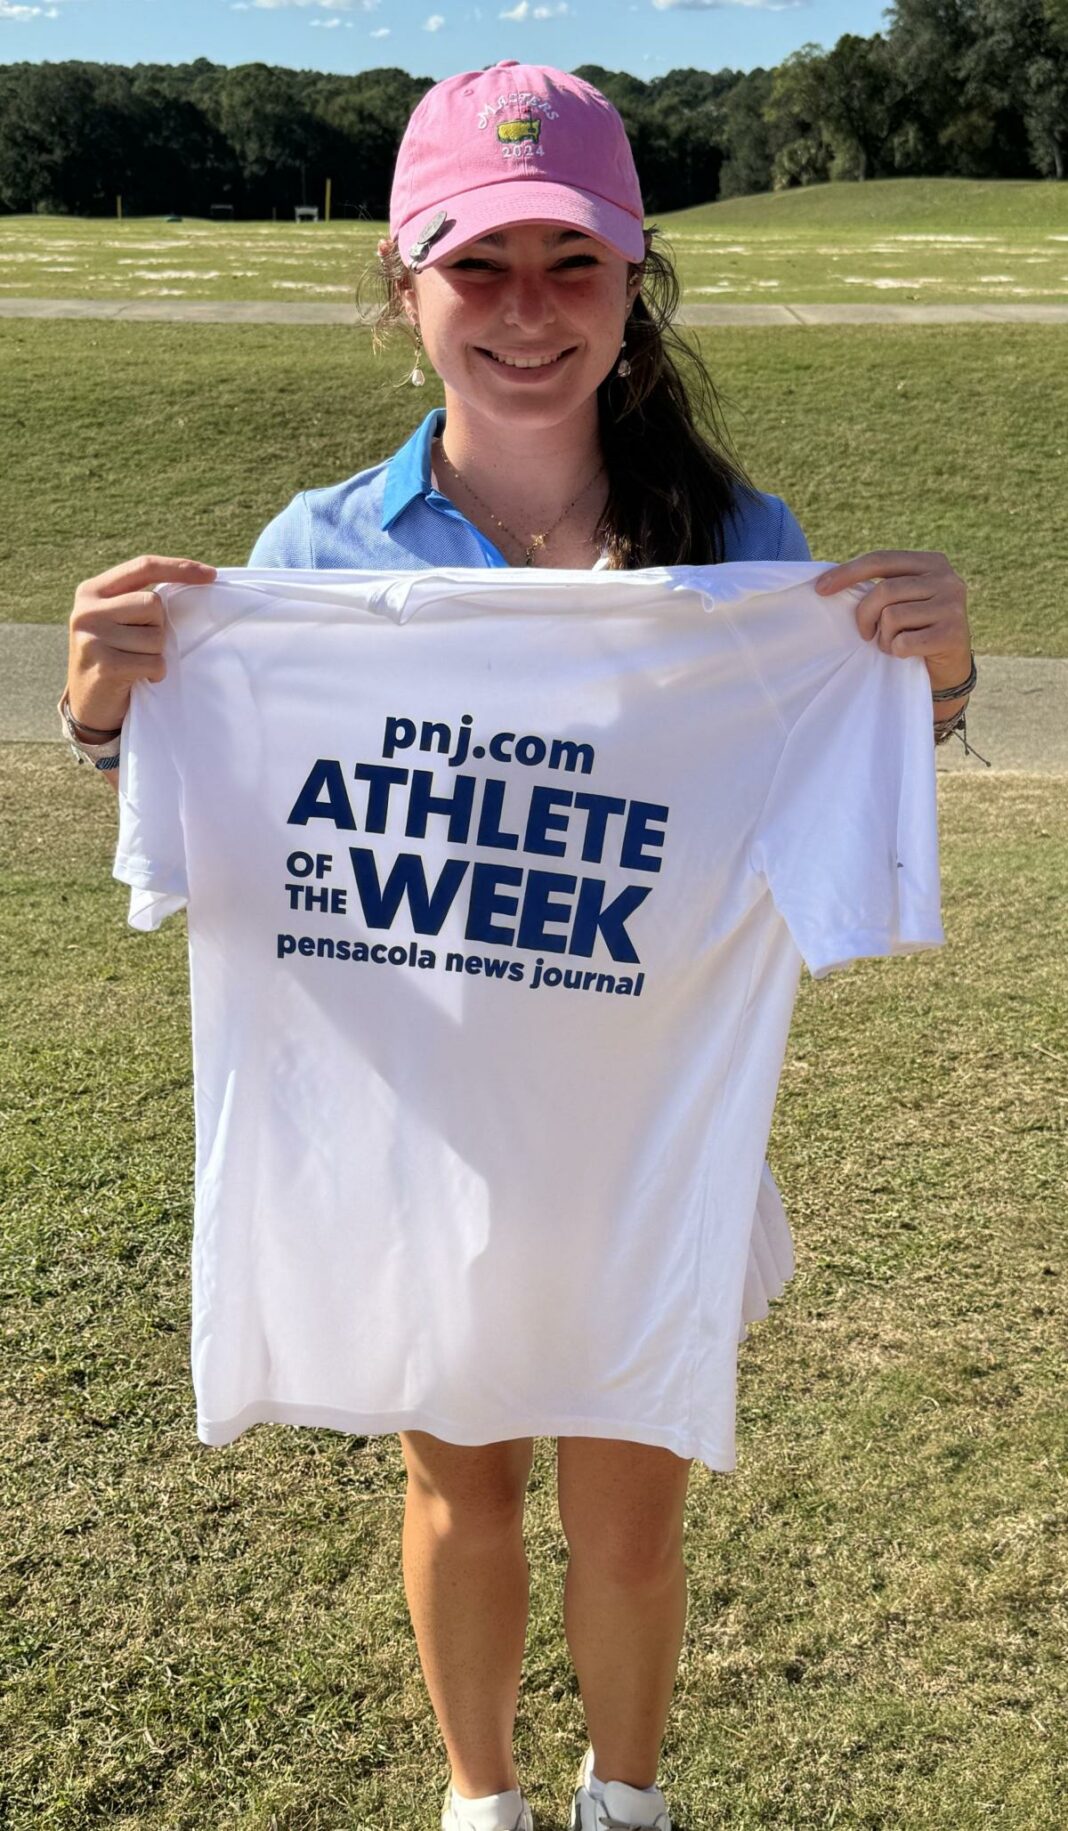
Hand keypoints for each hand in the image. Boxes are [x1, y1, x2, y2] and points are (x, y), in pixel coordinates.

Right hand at [66, 554, 216, 733]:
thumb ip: (137, 601)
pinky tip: (137, 679)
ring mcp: (92, 638)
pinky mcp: (104, 665)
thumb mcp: (115, 621)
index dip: (179, 568)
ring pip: (156, 637)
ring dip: (155, 655)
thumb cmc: (114, 658)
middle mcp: (86, 610)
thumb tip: (194, 583)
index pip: (143, 567)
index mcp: (92, 591)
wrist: (87, 707)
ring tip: (134, 664)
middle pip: (153, 604)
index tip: (211, 575)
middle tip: (139, 647)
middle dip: (158, 628)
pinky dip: (155, 673)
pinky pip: (154, 663)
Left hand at [814, 549, 972, 691]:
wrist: (949, 667)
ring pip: (892, 617)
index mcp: (932, 562)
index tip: (820, 589)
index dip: (847, 573)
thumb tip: (829, 582)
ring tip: (893, 643)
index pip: (881, 560)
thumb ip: (883, 585)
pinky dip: (897, 651)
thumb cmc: (915, 629)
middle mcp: (947, 579)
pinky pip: (903, 642)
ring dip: (884, 637)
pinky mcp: (953, 634)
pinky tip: (907, 653)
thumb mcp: (904, 599)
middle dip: (865, 616)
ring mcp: (952, 606)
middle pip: (884, 591)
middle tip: (866, 633)